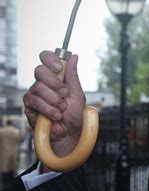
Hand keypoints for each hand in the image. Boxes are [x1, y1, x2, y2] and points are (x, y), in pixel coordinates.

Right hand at [23, 50, 85, 171]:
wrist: (69, 134)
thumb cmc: (74, 114)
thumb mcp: (78, 94)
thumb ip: (73, 76)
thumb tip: (73, 56)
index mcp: (56, 77)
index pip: (46, 58)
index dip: (50, 58)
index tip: (58, 67)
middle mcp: (43, 83)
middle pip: (39, 70)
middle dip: (55, 83)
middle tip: (65, 94)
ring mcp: (34, 93)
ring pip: (38, 87)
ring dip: (54, 100)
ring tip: (62, 109)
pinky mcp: (29, 106)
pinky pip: (34, 101)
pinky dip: (48, 109)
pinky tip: (55, 116)